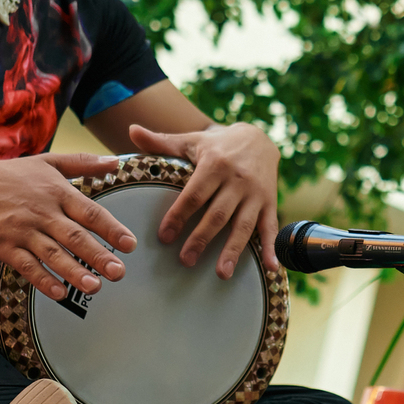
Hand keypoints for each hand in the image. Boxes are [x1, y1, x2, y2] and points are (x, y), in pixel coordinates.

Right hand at [0, 153, 137, 301]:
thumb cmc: (13, 176)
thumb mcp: (49, 162)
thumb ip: (83, 162)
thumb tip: (115, 162)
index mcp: (57, 193)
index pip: (89, 212)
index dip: (111, 228)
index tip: (130, 244)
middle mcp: (42, 212)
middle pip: (74, 236)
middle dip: (98, 256)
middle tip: (119, 272)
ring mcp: (22, 231)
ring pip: (52, 254)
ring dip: (74, 272)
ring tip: (95, 287)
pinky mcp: (5, 247)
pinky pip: (26, 266)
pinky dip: (42, 280)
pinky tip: (59, 293)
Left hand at [131, 123, 279, 277]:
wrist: (259, 138)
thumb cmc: (217, 145)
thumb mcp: (190, 141)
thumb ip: (160, 141)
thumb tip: (131, 129)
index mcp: (215, 164)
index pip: (194, 194)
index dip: (179, 216)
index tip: (164, 237)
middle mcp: (237, 179)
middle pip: (217, 214)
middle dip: (201, 238)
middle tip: (185, 260)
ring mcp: (256, 193)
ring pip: (243, 225)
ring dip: (233, 250)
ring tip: (222, 273)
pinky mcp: (270, 202)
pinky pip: (271, 227)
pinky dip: (272, 248)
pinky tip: (270, 268)